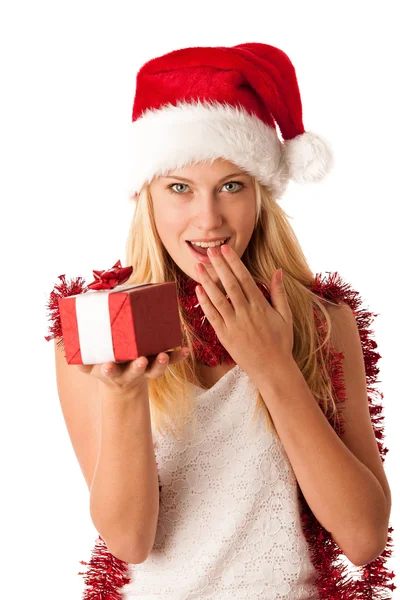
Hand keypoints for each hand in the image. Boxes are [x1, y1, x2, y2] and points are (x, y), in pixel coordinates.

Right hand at [75, 347, 189, 395]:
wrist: (121, 383)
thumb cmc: (103, 364)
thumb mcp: (87, 364)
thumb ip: (77, 352)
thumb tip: (65, 336)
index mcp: (112, 371)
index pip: (109, 371)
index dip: (109, 369)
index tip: (108, 366)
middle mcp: (130, 372)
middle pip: (135, 372)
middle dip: (138, 367)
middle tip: (141, 360)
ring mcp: (146, 369)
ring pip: (154, 370)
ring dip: (161, 364)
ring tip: (165, 356)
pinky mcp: (158, 364)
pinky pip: (170, 361)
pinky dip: (178, 357)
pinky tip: (186, 350)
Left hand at [194, 244, 293, 382]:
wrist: (272, 369)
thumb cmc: (281, 342)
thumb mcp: (285, 316)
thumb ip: (279, 292)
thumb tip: (277, 270)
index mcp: (260, 306)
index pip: (244, 279)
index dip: (234, 263)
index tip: (225, 249)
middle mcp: (245, 313)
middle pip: (230, 285)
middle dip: (219, 266)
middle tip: (210, 250)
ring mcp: (234, 325)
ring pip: (218, 299)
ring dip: (207, 281)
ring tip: (198, 267)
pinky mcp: (224, 336)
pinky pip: (212, 316)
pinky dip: (204, 302)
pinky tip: (197, 290)